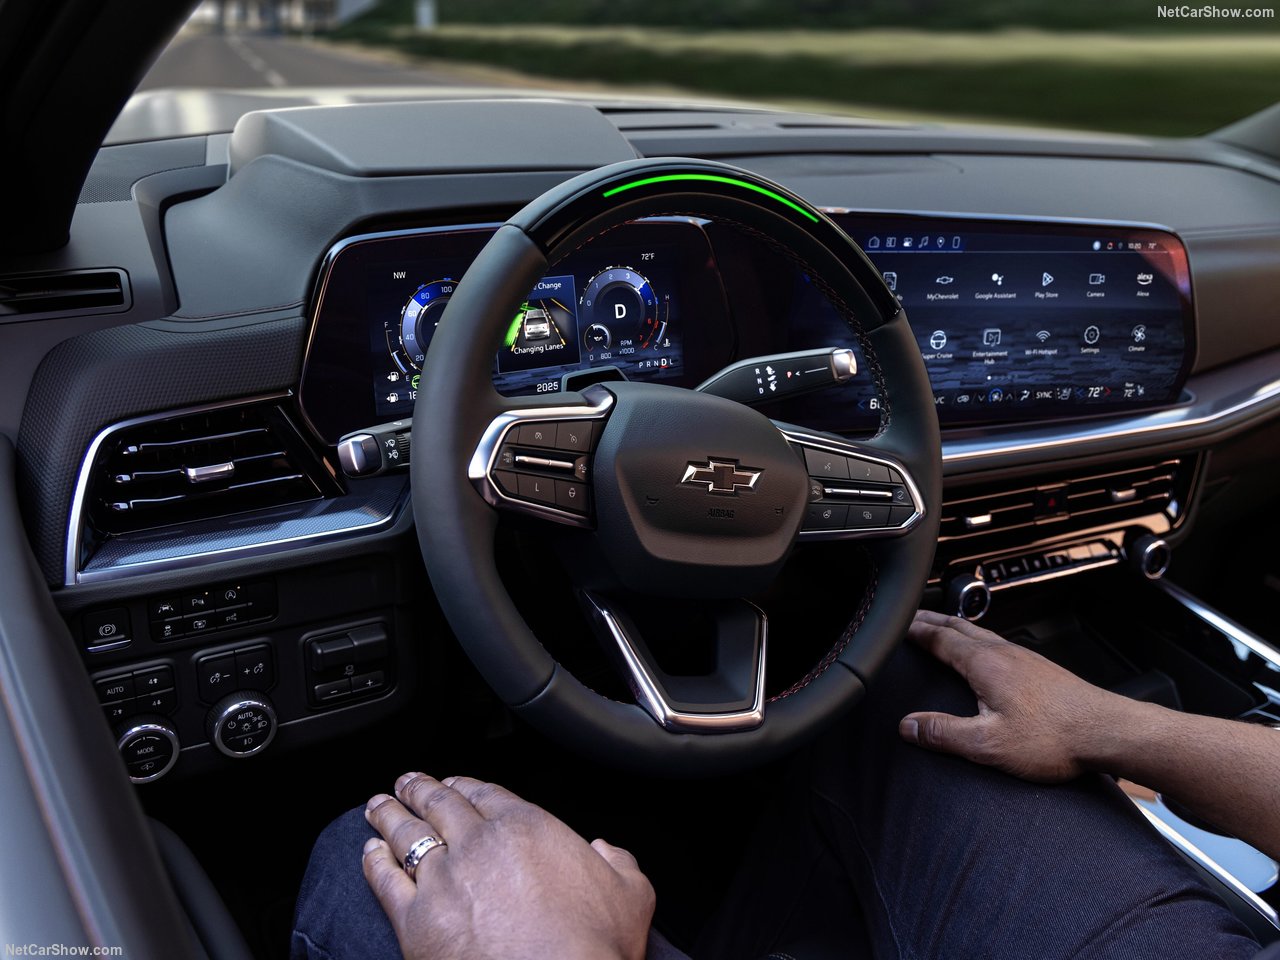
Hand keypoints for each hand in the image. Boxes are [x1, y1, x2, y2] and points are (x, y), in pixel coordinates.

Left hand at [361, 773, 654, 959]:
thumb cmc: (592, 947)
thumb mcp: (631, 893)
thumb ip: (618, 862)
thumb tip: (606, 851)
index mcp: (529, 828)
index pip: (488, 794)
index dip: (467, 785)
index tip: (455, 782)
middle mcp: (479, 844)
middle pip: (441, 804)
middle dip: (422, 789)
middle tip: (409, 781)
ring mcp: (443, 880)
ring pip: (407, 834)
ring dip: (390, 815)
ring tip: (379, 805)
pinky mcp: (415, 920)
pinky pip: (385, 881)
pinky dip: (374, 863)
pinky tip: (369, 853)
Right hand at [900, 610, 1128, 781]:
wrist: (1108, 732)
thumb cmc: (1056, 738)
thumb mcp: (989, 744)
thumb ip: (944, 733)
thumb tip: (909, 726)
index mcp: (985, 664)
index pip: (940, 638)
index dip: (914, 630)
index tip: (896, 626)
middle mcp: (1004, 653)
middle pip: (958, 626)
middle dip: (931, 620)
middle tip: (911, 618)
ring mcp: (1025, 658)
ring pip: (980, 632)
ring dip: (953, 628)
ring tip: (940, 629)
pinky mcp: (1040, 669)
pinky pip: (998, 644)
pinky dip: (976, 639)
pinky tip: (983, 655)